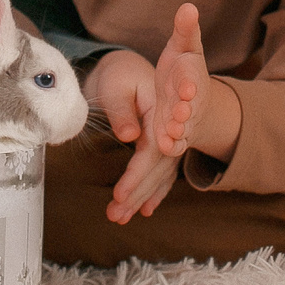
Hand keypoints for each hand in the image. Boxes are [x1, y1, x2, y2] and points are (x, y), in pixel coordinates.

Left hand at [84, 48, 177, 223]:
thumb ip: (122, 111)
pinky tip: (144, 210)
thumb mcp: (116, 86)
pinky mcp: (162, 146)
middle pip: (156, 168)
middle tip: (115, 215)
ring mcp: (169, 139)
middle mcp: (170, 130)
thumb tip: (130, 137)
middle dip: (136, 194)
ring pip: (159, 174)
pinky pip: (161, 173)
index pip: (151, 151)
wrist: (128, 67)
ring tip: (119, 216)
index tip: (119, 194)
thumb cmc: (119, 75)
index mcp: (161, 113)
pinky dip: (153, 192)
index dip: (136, 175)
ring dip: (140, 198)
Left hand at [149, 3, 210, 158]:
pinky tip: (164, 146)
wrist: (188, 93)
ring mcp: (184, 119)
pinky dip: (171, 145)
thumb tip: (189, 6)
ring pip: (183, 127)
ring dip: (177, 131)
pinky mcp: (176, 133)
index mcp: (190, 76)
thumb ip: (185, 29)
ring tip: (169, 134)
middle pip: (189, 107)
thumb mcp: (183, 46)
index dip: (188, 85)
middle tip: (178, 115)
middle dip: (184, 112)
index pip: (190, 80)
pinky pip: (175, 142)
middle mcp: (190, 100)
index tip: (186, 88)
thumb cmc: (183, 66)